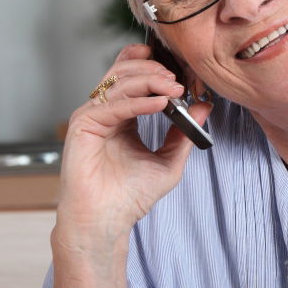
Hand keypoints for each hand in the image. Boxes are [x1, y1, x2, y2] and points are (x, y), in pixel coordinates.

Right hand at [56, 44, 212, 249]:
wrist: (107, 221)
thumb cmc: (131, 196)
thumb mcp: (169, 160)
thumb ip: (185, 132)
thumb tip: (204, 106)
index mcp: (124, 116)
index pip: (135, 77)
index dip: (156, 67)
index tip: (183, 70)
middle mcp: (106, 113)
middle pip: (125, 72)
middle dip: (155, 70)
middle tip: (179, 80)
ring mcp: (92, 117)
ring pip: (119, 83)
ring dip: (150, 81)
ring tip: (174, 89)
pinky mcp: (83, 126)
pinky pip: (113, 106)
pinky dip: (138, 102)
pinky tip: (160, 104)